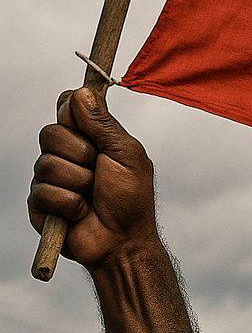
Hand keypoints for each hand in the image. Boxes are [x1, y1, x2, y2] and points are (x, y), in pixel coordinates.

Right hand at [29, 86, 157, 271]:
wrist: (124, 241)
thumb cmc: (131, 199)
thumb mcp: (126, 154)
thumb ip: (103, 123)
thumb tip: (81, 91)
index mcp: (87, 137)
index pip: (65, 106)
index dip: (73, 114)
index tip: (91, 132)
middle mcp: (65, 153)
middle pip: (49, 132)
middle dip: (80, 154)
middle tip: (98, 171)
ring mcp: (49, 178)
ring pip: (47, 164)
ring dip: (79, 183)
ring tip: (92, 197)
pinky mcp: (39, 203)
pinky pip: (44, 192)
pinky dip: (70, 204)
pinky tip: (81, 213)